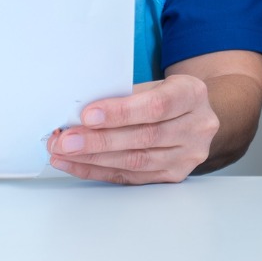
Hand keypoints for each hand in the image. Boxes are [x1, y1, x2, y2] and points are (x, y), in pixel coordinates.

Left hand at [46, 75, 219, 184]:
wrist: (191, 114)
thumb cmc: (165, 95)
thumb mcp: (154, 83)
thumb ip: (124, 95)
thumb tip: (79, 112)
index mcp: (192, 95)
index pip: (156, 105)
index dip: (120, 112)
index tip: (88, 115)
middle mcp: (196, 127)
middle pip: (144, 137)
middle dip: (99, 140)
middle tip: (66, 140)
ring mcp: (188, 155)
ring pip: (136, 161)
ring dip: (94, 159)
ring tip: (65, 153)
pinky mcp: (174, 175)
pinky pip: (132, 177)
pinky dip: (100, 171)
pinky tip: (78, 165)